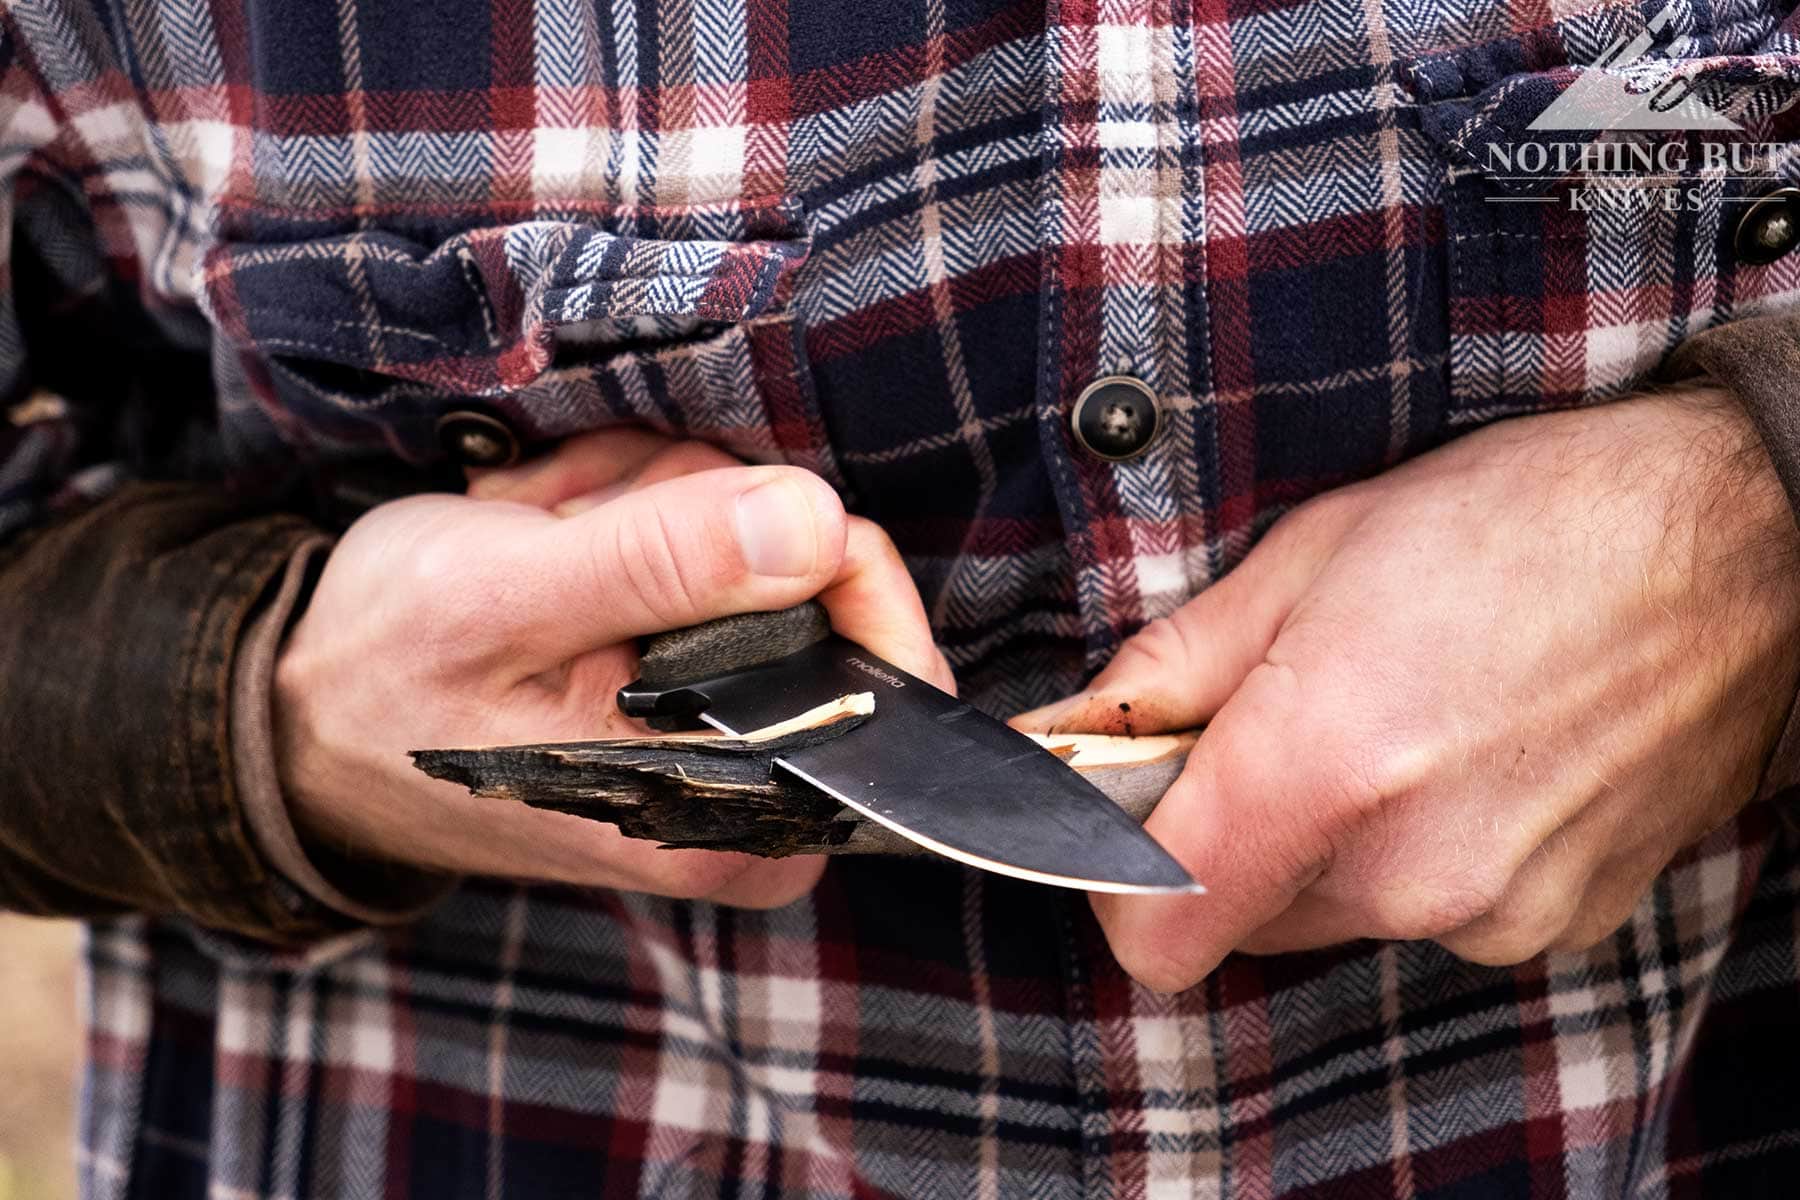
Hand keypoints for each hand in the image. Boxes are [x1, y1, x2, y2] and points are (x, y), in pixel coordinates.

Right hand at [276, 429, 950, 907]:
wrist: (302, 713)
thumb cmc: (388, 674)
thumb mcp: (508, 601)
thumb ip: (661, 566)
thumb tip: (817, 524)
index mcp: (733, 814)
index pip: (887, 681)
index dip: (833, 558)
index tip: (738, 504)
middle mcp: (749, 785)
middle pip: (818, 580)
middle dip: (692, 512)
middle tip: (575, 525)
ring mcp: (719, 720)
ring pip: (758, 539)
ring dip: (644, 500)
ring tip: (541, 532)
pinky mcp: (687, 670)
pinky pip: (707, 543)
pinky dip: (631, 514)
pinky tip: (549, 530)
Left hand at [1014, 388, 1799, 989]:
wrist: (1737, 544)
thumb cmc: (1522, 520)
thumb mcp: (1311, 551)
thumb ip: (1174, 667)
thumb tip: (1076, 729)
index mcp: (1328, 765)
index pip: (1154, 933)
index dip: (1120, 885)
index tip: (1137, 815)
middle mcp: (1411, 868)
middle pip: (1242, 916)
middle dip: (1234, 836)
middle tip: (1279, 723)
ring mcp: (1495, 909)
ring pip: (1337, 912)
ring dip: (1332, 843)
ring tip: (1394, 720)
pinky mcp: (1554, 923)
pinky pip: (1430, 912)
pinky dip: (1421, 853)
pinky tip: (1466, 754)